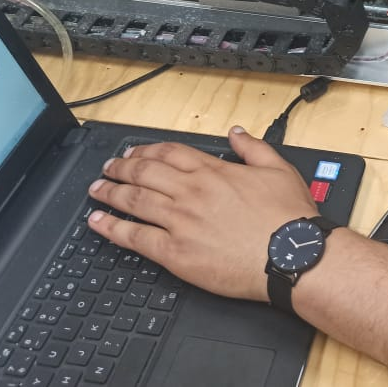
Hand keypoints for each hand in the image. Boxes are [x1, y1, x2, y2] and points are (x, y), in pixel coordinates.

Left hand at [86, 127, 319, 300]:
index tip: (134, 152)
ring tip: (96, 189)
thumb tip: (237, 132)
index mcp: (214, 171)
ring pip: (134, 200)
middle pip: (144, 172)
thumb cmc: (288, 218)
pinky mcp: (175, 252)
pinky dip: (112, 228)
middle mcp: (192, 192)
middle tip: (107, 167)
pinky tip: (97, 223)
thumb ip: (254, 147)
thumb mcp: (278, 169)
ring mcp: (180, 221)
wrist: (290, 255)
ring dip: (110, 192)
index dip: (146, 150)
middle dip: (121, 167)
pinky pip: (135, 237)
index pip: (169, 153)